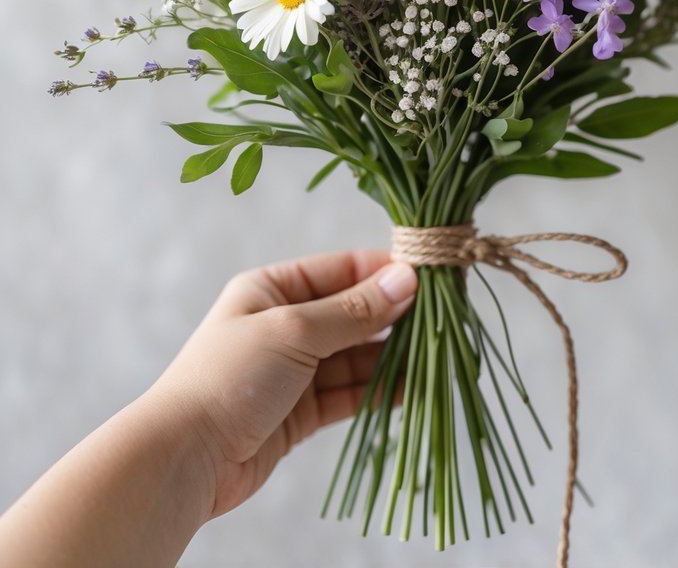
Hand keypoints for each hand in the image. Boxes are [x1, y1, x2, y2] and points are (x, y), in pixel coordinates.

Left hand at [150, 249, 417, 518]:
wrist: (184, 458)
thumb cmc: (228, 377)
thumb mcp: (294, 331)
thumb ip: (353, 311)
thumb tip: (405, 281)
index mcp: (273, 288)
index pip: (340, 270)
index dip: (384, 272)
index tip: (430, 275)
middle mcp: (285, 324)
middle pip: (352, 313)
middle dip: (394, 317)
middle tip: (442, 318)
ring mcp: (294, 369)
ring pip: (354, 356)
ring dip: (392, 357)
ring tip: (435, 355)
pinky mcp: (301, 411)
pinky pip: (348, 392)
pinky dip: (378, 390)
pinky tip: (411, 387)